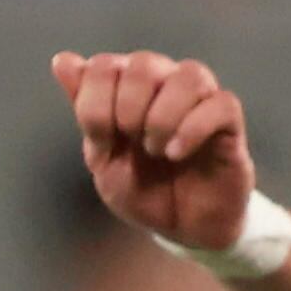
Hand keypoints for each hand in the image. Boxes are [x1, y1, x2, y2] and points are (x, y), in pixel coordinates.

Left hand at [49, 49, 259, 259]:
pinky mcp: (229, 125)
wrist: (183, 231)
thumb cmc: (144, 192)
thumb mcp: (103, 159)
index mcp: (130, 87)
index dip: (94, 103)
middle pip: (146, 63)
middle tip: (132, 142)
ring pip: (190, 74)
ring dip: (163, 115)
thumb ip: (85, 110)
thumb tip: (62, 59)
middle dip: (128, 106)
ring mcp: (201, 101)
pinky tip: (176, 154)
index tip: (101, 142)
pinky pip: (221, 104)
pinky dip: (193, 128)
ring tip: (156, 150)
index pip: (105, 66)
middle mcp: (166, 84)